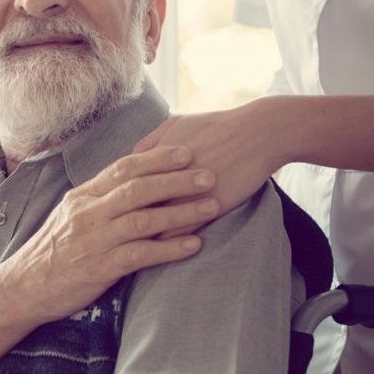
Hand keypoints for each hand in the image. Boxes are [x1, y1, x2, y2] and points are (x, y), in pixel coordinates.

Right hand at [0, 146, 221, 323]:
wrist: (23, 288)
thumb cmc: (52, 252)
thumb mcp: (71, 216)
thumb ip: (100, 200)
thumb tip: (133, 183)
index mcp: (83, 196)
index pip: (123, 168)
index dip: (157, 158)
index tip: (185, 151)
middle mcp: (88, 213)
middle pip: (138, 188)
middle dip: (177, 179)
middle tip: (210, 174)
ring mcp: (94, 240)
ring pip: (143, 218)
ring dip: (181, 211)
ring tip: (212, 206)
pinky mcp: (99, 268)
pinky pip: (141, 254)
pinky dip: (170, 248)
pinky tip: (194, 245)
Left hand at [132, 101, 287, 235]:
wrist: (257, 133)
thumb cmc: (216, 127)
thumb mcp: (176, 124)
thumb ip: (150, 142)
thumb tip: (130, 160)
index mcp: (152, 157)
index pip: (122, 188)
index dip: (117, 204)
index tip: (116, 215)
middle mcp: (164, 177)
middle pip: (131, 210)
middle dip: (123, 225)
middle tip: (118, 238)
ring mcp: (184, 194)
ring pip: (152, 226)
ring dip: (143, 238)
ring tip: (137, 248)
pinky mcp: (206, 208)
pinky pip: (177, 234)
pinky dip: (168, 245)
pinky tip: (165, 250)